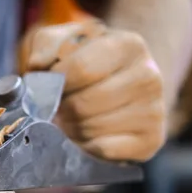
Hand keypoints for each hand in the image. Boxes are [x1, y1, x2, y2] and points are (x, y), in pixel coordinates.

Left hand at [24, 21, 165, 161]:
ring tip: (69, 119)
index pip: (81, 69)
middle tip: (54, 108)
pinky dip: (86, 147)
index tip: (46, 87)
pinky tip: (85, 135)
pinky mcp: (152, 140)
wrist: (126, 83)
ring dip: (69, 129)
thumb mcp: (66, 40)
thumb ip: (46, 45)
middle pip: (84, 104)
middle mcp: (149, 76)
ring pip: (92, 128)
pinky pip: (105, 151)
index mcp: (129, 45)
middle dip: (60, 110)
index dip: (54, 83)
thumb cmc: (90, 61)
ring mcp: (154, 110)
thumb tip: (37, 65)